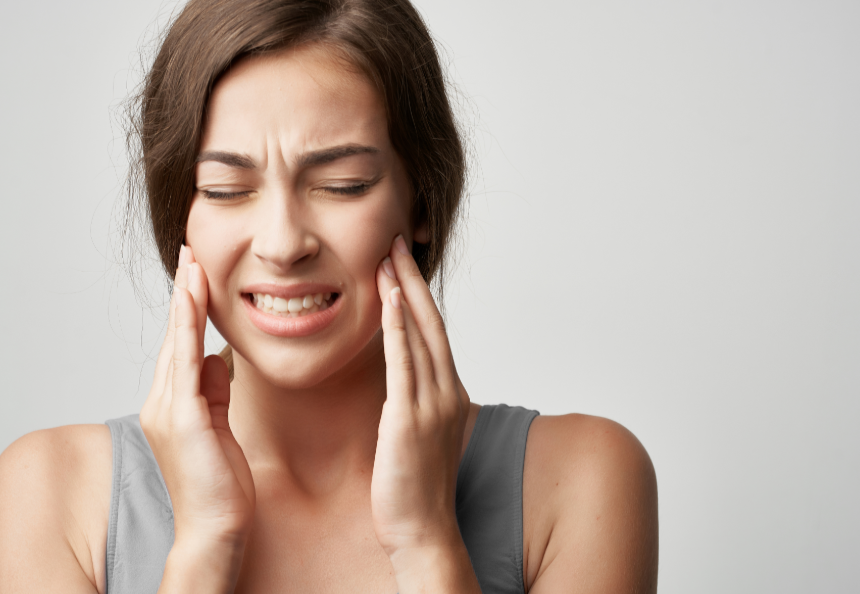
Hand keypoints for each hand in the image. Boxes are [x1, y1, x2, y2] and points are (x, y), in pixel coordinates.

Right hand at [139, 246, 254, 573]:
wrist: (216, 526)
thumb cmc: (221, 482)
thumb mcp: (220, 424)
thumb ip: (216, 390)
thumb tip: (217, 357)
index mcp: (174, 403)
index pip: (181, 345)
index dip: (188, 309)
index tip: (196, 274)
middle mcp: (163, 401)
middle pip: (174, 335)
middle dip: (184, 293)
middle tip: (191, 253)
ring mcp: (168, 409)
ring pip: (176, 342)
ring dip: (186, 301)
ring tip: (193, 264)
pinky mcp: (183, 419)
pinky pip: (185, 363)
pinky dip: (188, 329)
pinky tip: (195, 302)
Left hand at [371, 235, 470, 556]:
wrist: (423, 531)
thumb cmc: (416, 488)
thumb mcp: (419, 434)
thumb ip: (413, 401)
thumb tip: (399, 381)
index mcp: (448, 393)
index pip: (433, 332)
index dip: (419, 294)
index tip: (401, 263)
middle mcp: (446, 391)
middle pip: (431, 321)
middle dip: (413, 279)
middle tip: (396, 241)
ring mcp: (432, 404)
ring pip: (420, 333)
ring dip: (404, 291)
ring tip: (388, 256)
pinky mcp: (410, 419)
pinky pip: (405, 363)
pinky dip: (400, 327)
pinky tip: (391, 298)